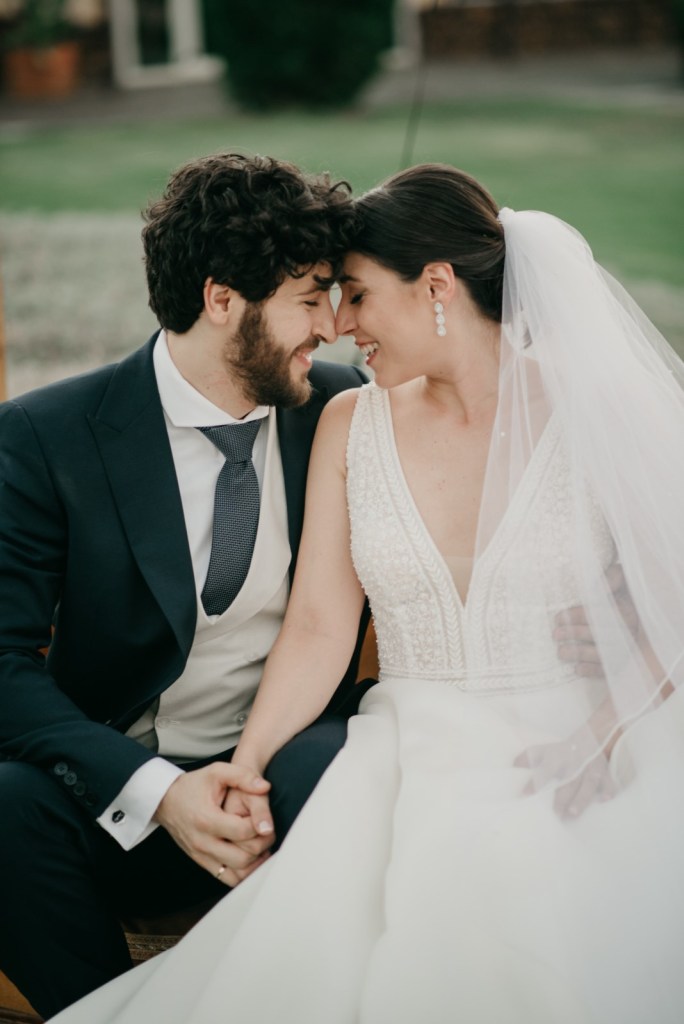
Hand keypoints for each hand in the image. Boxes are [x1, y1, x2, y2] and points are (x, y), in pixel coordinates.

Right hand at [154, 762, 273, 886]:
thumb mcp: (216, 772)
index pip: (242, 831)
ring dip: (255, 863)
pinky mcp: (202, 863)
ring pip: (237, 874)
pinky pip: (227, 879)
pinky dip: (244, 873)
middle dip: (262, 845)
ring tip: (262, 845)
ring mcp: (202, 856)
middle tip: (268, 833)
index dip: (260, 825)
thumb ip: (242, 776)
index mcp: (207, 819)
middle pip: (242, 857)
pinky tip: (252, 858)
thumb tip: (265, 787)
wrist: (165, 801)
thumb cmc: (192, 786)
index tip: (264, 818)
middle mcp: (203, 842)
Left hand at [514, 736, 616, 819]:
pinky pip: (609, 780)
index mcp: (557, 758)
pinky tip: (606, 799)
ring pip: (587, 783)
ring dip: (581, 798)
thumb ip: (526, 758)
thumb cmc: (562, 750)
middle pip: (567, 781)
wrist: (590, 738)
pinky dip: (609, 788)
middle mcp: (573, 763)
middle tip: (555, 813)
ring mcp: (590, 767)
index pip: (544, 770)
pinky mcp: (604, 771)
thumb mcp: (543, 750)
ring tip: (573, 813)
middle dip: (562, 798)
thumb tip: (512, 767)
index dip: (535, 782)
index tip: (525, 794)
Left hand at [553, 563, 638, 677]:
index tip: (558, 618)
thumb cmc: (627, 592)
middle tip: (556, 634)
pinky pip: (611, 669)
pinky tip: (578, 669)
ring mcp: (629, 647)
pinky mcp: (627, 662)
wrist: (645, 609)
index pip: (600, 613)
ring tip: (561, 653)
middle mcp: (629, 630)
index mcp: (628, 609)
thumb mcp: (624, 580)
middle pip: (600, 633)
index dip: (578, 615)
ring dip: (581, 654)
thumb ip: (612, 577)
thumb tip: (594, 584)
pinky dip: (594, 670)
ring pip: (604, 653)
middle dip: (576, 633)